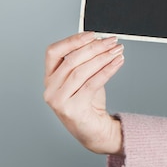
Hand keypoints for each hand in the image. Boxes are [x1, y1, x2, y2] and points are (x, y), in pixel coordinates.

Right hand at [44, 32, 124, 153]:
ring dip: (103, 57)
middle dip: (95, 47)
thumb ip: (86, 61)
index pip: (54, 52)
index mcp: (49, 77)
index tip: (92, 34)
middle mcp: (50, 89)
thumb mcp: (84, 78)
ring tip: (117, 51)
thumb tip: (100, 40)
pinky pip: (92, 83)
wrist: (94, 131)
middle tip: (112, 41)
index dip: (72, 40)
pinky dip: (107, 70)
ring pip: (81, 71)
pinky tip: (117, 63)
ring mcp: (59, 100)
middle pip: (71, 60)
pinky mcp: (72, 109)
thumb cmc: (89, 102)